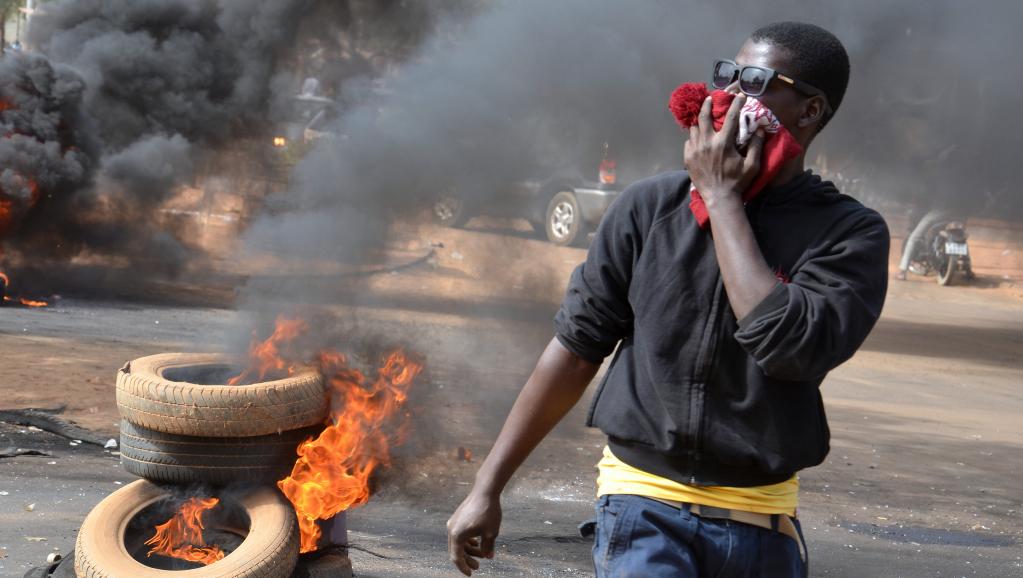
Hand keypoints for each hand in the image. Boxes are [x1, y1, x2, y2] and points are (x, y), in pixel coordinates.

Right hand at [447, 490, 501, 575]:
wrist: (485, 491)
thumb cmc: (488, 512)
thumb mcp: (491, 533)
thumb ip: (488, 547)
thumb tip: (488, 556)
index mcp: (457, 535)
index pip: (456, 557)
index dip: (463, 567)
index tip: (470, 574)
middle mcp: (452, 529)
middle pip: (456, 550)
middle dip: (467, 559)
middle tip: (478, 566)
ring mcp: (454, 522)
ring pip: (459, 542)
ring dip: (470, 549)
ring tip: (483, 552)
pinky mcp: (458, 517)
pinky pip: (460, 534)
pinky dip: (468, 540)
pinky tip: (477, 542)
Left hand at [683, 93, 763, 210]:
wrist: (719, 198)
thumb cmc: (737, 182)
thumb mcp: (752, 165)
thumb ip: (756, 146)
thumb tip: (760, 129)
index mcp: (723, 143)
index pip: (731, 116)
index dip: (736, 103)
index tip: (739, 95)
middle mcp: (707, 143)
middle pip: (703, 116)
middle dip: (707, 104)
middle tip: (710, 99)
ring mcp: (695, 150)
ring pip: (693, 128)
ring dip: (699, 122)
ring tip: (703, 118)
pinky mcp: (687, 158)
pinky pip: (688, 141)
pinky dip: (694, 137)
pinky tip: (698, 139)